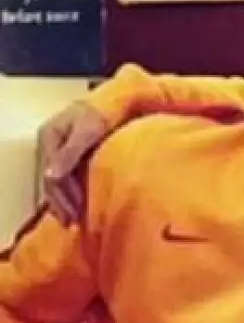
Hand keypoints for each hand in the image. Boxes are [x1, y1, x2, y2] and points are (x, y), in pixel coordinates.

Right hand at [37, 101, 108, 225]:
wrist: (116, 100)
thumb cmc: (103, 113)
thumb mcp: (87, 131)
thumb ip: (70, 153)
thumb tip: (52, 175)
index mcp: (50, 137)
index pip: (52, 175)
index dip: (63, 196)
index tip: (75, 212)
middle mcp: (51, 144)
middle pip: (52, 180)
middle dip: (61, 203)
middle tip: (72, 222)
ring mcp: (59, 148)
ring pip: (57, 181)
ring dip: (64, 201)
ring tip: (73, 219)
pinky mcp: (70, 153)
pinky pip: (65, 177)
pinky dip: (69, 192)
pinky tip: (76, 205)